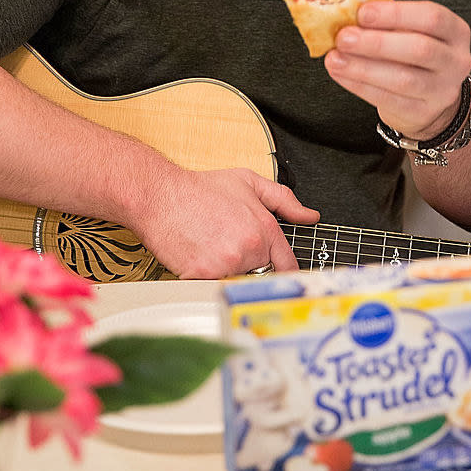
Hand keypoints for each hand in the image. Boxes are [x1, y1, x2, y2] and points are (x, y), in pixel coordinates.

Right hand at [130, 166, 318, 278]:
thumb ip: (284, 199)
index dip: (285, 272)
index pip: (287, 263)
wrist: (161, 196)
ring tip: (211, 250)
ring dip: (226, 273)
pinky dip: (205, 279)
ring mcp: (228, 264)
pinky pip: (212, 288)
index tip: (282, 278)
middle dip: (248, 266)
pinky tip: (198, 258)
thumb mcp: (248, 183)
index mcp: (265, 228)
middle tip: (228, 249)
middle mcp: (250, 248)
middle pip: (259, 274)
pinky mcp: (204, 276)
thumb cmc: (200, 189)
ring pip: (236, 281)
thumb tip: (309, 215)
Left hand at [324, 0, 470, 140]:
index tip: (362, 12)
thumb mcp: (411, 32)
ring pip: (403, 79)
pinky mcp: (423, 112)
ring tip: (334, 58)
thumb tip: (347, 11)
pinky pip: (389, 100)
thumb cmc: (412, 54)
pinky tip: (340, 74)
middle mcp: (456, 61)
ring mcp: (443, 90)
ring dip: (363, 67)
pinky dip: (360, 86)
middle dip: (377, 43)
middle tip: (343, 37)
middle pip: (420, 49)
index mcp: (456, 31)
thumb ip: (387, 21)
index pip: (432, 17)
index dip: (396, 13)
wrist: (429, 99)